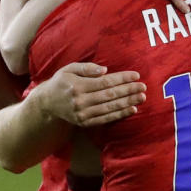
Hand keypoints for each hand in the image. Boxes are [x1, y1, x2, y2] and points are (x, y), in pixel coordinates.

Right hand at [31, 62, 145, 126]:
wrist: (47, 103)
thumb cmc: (61, 82)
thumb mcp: (69, 69)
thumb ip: (86, 68)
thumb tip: (105, 70)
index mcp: (77, 85)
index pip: (104, 82)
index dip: (121, 79)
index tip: (135, 75)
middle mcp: (80, 101)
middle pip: (109, 95)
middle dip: (128, 90)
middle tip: (143, 87)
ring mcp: (82, 113)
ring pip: (110, 108)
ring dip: (127, 102)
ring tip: (141, 97)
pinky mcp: (85, 122)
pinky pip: (105, 119)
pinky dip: (120, 114)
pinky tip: (131, 109)